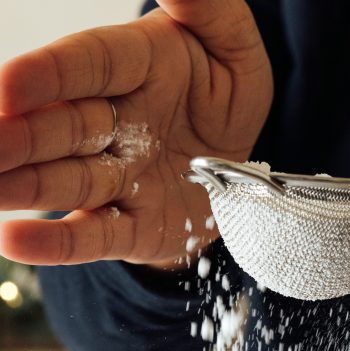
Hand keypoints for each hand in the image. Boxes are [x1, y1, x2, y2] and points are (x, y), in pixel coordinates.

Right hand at [0, 0, 271, 265]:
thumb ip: (205, 9)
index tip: (9, 88)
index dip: (48, 76)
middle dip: (18, 136)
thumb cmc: (227, 99)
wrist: (243, 172)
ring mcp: (119, 179)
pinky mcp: (129, 229)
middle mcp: (115, 124)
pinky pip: (92, 236)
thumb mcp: (233, 47)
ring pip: (65, 182)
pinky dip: (56, 244)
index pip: (87, 66)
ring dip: (23, 187)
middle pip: (60, 127)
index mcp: (134, 67)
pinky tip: (15, 241)